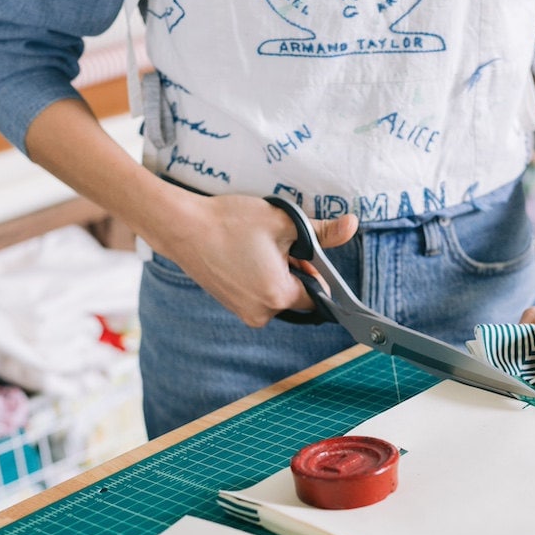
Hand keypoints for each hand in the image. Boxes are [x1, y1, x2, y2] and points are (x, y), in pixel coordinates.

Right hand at [166, 193, 358, 326]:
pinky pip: (258, 295)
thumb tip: (352, 226)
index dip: (315, 272)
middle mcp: (261, 313)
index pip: (317, 296)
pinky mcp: (231, 305)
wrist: (182, 227)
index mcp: (278, 296)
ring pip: (277, 295)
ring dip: (277, 273)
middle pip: (296, 296)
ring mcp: (243, 312)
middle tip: (277, 243)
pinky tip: (245, 255)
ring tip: (257, 247)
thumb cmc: (230, 222)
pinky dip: (259, 277)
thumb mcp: (284, 221)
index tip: (304, 251)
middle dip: (295, 271)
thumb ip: (322, 231)